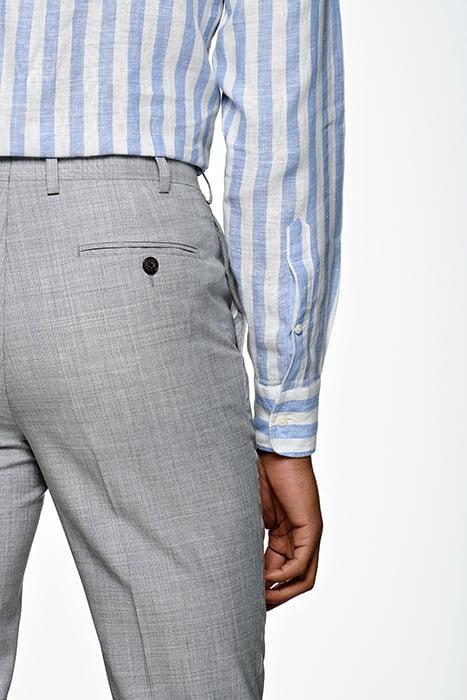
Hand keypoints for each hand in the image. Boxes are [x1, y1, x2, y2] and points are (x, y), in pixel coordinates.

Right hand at [258, 450, 322, 609]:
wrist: (274, 451)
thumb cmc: (260, 473)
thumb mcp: (251, 513)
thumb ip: (247, 536)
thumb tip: (225, 557)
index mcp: (284, 535)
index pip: (277, 571)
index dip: (262, 587)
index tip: (244, 597)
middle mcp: (299, 538)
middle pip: (294, 580)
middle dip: (274, 597)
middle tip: (252, 607)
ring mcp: (308, 534)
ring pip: (302, 578)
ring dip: (282, 593)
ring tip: (260, 599)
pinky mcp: (311, 528)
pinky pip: (302, 563)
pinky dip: (284, 575)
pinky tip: (266, 577)